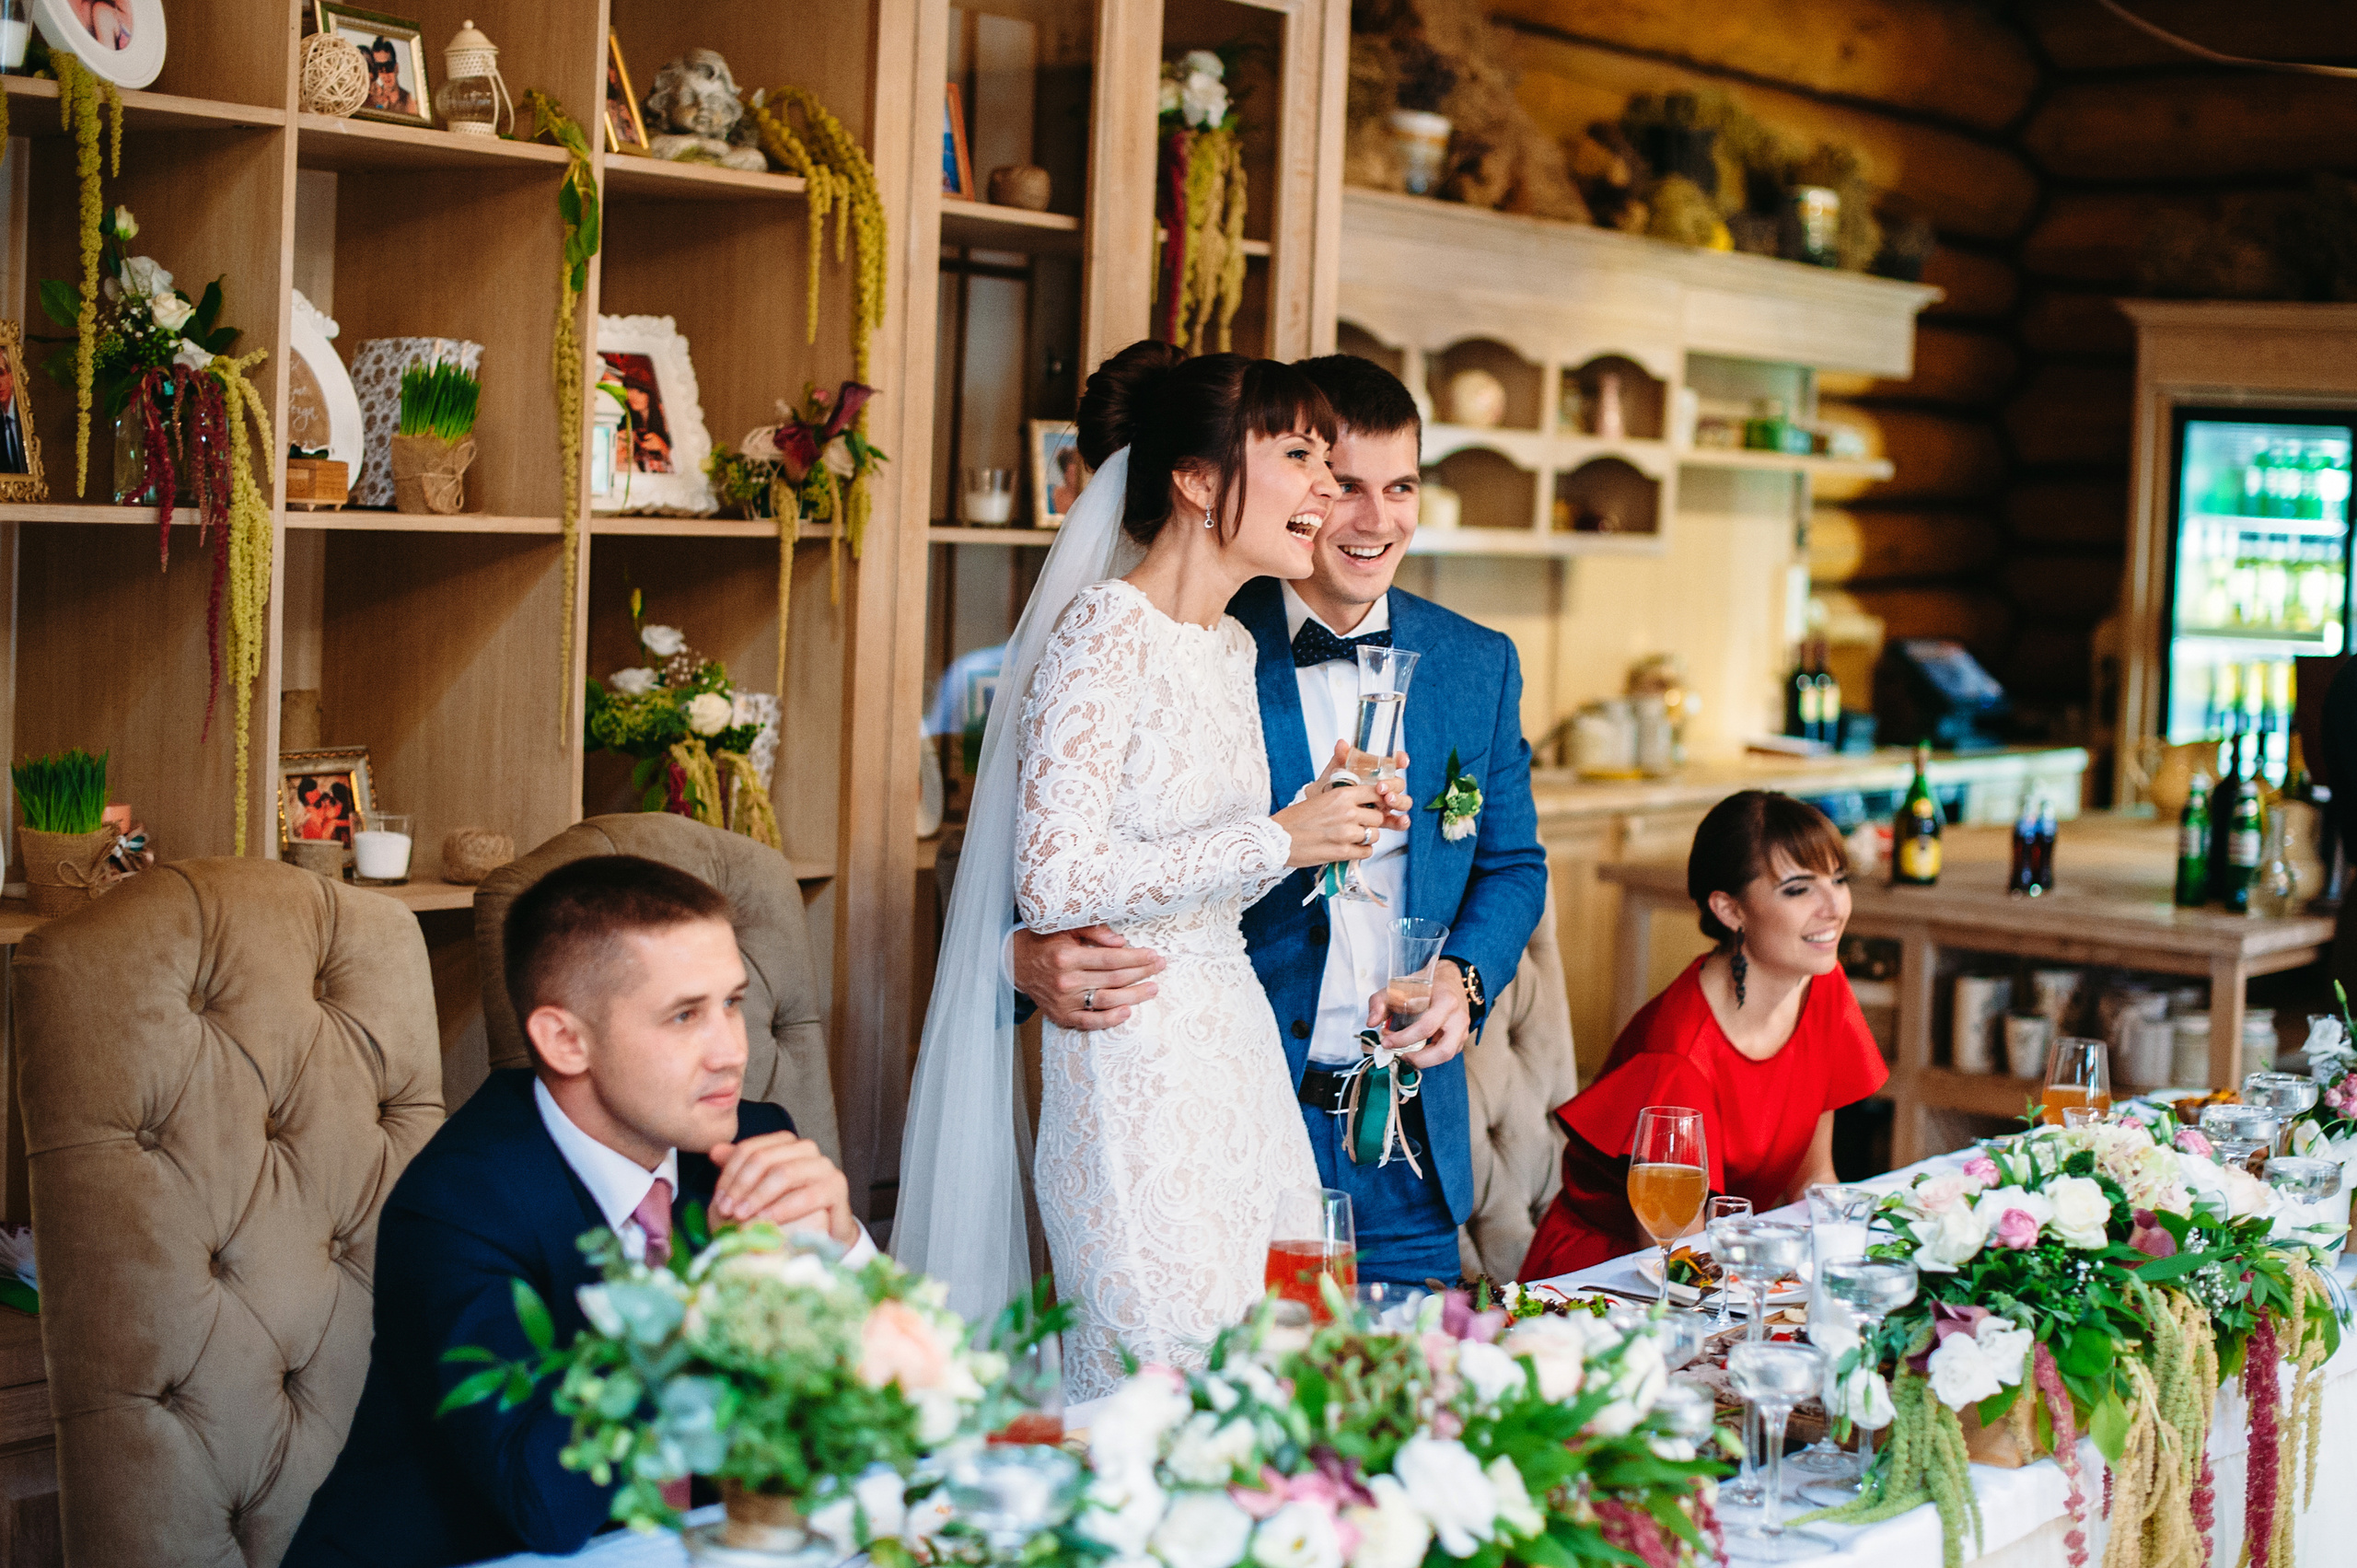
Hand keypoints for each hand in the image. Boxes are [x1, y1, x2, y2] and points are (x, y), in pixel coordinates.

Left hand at [708, 1131, 857, 1245]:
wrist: (824, 1232)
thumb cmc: (787, 1208)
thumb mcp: (758, 1189)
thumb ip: (740, 1169)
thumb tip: (715, 1151)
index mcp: (785, 1143)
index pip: (750, 1149)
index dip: (730, 1174)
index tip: (719, 1200)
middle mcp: (806, 1149)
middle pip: (764, 1158)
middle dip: (741, 1186)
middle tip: (727, 1211)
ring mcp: (823, 1166)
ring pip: (784, 1173)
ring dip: (759, 1196)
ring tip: (743, 1217)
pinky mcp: (837, 1186)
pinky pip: (808, 1195)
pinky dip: (784, 1208)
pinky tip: (767, 1220)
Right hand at [1012, 925, 1163, 1030]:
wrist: (1015, 964)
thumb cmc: (1044, 942)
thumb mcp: (1065, 928)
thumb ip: (1093, 932)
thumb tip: (1121, 942)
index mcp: (1067, 956)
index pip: (1110, 959)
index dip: (1135, 957)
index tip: (1153, 955)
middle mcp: (1065, 980)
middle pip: (1112, 979)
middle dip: (1140, 973)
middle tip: (1159, 967)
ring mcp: (1063, 1001)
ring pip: (1105, 1000)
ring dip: (1133, 996)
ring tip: (1152, 989)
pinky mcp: (1061, 1016)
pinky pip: (1089, 1022)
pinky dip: (1109, 1019)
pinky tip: (1127, 1012)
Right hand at [1275, 764, 1386, 869]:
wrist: (1276, 839)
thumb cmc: (1294, 819)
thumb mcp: (1319, 796)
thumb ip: (1342, 796)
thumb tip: (1362, 797)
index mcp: (1341, 795)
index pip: (1376, 793)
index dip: (1379, 800)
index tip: (1376, 805)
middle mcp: (1347, 812)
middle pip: (1378, 817)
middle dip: (1371, 822)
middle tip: (1360, 824)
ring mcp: (1346, 833)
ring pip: (1374, 835)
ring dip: (1366, 838)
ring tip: (1352, 837)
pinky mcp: (1342, 852)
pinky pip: (1366, 852)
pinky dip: (1361, 852)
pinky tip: (1349, 848)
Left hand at [1309, 740, 1410, 830]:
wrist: (1322, 811)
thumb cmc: (1331, 787)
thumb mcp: (1334, 771)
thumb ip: (1340, 758)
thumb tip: (1342, 744)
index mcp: (1376, 771)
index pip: (1393, 762)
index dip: (1400, 760)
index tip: (1402, 761)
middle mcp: (1384, 786)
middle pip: (1399, 784)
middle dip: (1393, 784)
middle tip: (1380, 787)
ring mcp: (1385, 803)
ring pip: (1402, 801)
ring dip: (1399, 800)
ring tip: (1387, 800)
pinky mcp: (1384, 820)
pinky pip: (1398, 821)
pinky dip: (1402, 821)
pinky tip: (1401, 820)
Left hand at [1368, 960, 1471, 1067]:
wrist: (1448, 979)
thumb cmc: (1424, 984)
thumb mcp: (1398, 987)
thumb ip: (1380, 1002)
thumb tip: (1371, 1023)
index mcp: (1446, 1001)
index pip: (1426, 1027)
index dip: (1403, 1039)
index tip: (1386, 1042)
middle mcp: (1459, 1017)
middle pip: (1443, 1050)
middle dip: (1419, 1059)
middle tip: (1399, 1056)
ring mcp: (1463, 1029)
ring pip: (1447, 1056)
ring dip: (1425, 1061)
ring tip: (1406, 1055)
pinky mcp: (1462, 1038)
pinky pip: (1448, 1054)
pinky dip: (1431, 1057)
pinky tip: (1417, 1051)